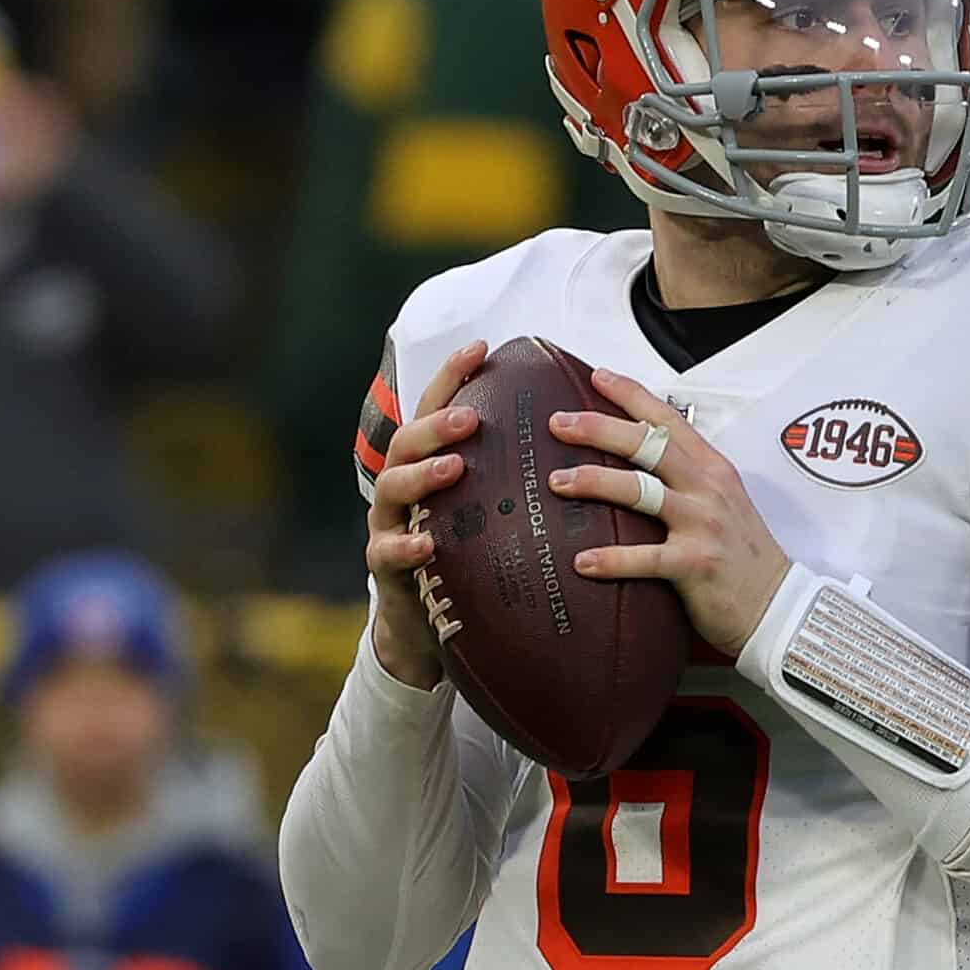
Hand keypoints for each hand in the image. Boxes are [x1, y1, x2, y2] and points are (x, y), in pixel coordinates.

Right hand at [364, 341, 489, 689]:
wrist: (429, 621)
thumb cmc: (471, 553)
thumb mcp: (492, 507)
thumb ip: (517, 473)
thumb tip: (584, 436)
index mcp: (429, 461)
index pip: (437, 407)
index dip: (453, 375)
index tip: (482, 348)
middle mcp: (403, 484)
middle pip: (408, 440)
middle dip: (437, 424)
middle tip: (471, 417)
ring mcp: (389, 522)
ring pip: (394, 487)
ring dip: (423, 473)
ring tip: (454, 467)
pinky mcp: (385, 566)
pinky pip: (389, 552)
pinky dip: (407, 545)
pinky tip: (428, 544)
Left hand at [547, 369, 792, 657]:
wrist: (778, 605)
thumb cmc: (743, 556)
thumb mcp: (723, 502)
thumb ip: (689, 478)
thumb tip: (640, 462)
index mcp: (713, 469)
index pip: (669, 420)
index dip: (632, 394)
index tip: (597, 376)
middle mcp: (708, 489)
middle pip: (648, 445)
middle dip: (599, 428)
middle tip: (559, 423)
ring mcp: (703, 524)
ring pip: (640, 491)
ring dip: (594, 482)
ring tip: (557, 482)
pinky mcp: (696, 564)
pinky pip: (644, 558)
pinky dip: (609, 559)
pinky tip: (580, 562)